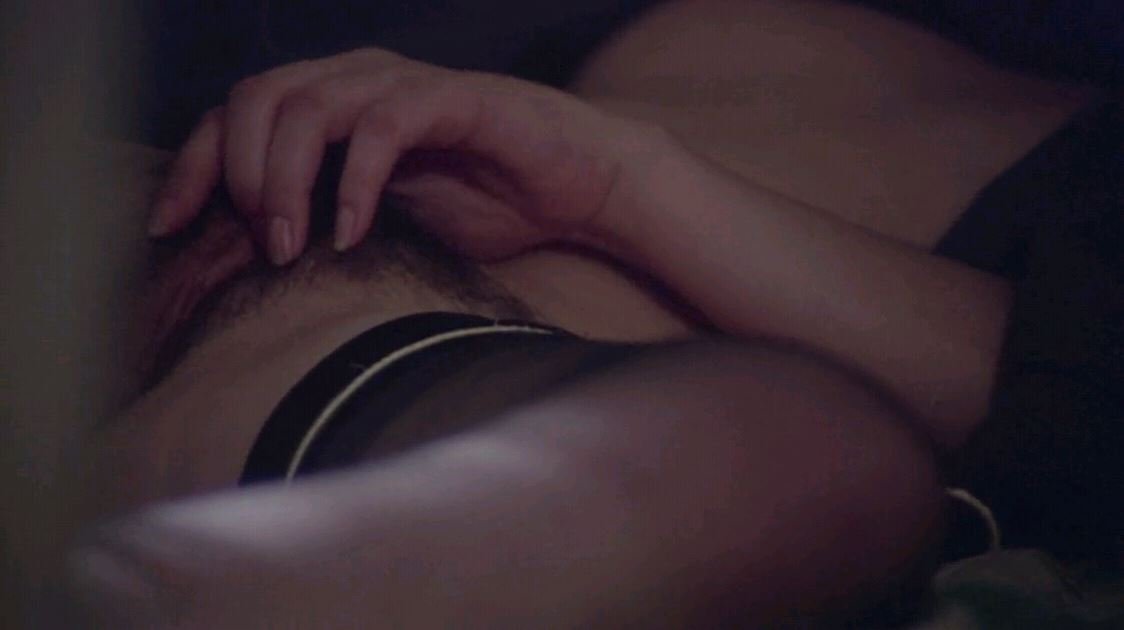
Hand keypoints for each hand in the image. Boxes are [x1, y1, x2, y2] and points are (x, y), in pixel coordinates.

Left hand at [149, 48, 659, 263]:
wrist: (579, 187)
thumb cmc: (488, 201)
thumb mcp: (387, 216)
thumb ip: (326, 215)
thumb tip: (254, 254)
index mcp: (335, 102)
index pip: (236, 114)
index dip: (194, 166)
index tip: (168, 227)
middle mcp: (360, 79)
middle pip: (255, 99)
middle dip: (237, 176)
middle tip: (262, 245)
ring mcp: (404, 85)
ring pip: (308, 106)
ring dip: (285, 181)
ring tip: (295, 246)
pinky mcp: (452, 99)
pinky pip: (382, 127)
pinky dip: (356, 182)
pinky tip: (354, 233)